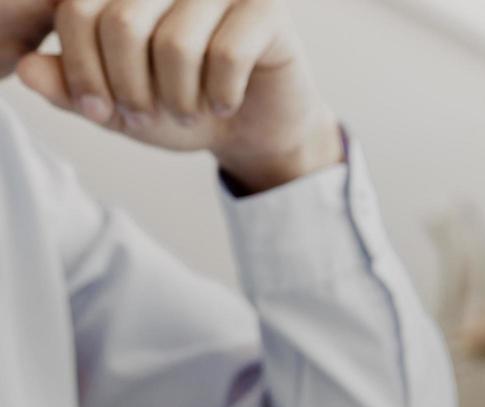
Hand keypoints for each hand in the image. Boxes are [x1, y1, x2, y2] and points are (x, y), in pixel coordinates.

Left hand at [14, 0, 341, 191]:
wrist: (253, 127)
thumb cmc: (182, 104)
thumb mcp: (116, 105)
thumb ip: (70, 88)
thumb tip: (28, 71)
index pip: (79, 9)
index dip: (81, 68)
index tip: (97, 111)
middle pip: (123, 23)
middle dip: (130, 88)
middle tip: (144, 118)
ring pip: (176, 44)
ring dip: (179, 99)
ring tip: (188, 115)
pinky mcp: (266, 9)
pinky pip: (228, 54)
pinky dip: (221, 94)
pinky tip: (225, 104)